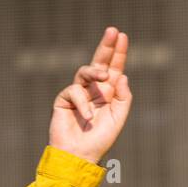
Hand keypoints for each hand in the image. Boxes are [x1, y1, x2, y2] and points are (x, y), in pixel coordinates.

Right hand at [50, 26, 131, 164]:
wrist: (79, 155)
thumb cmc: (99, 140)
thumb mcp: (118, 118)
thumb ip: (123, 97)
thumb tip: (122, 75)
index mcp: (108, 94)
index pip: (113, 69)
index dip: (118, 53)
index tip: (122, 36)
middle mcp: (93, 90)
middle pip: (99, 63)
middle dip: (106, 47)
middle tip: (113, 31)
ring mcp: (78, 93)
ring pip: (85, 72)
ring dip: (95, 71)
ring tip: (103, 76)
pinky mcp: (64, 99)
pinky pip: (74, 91)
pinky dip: (83, 103)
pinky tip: (88, 116)